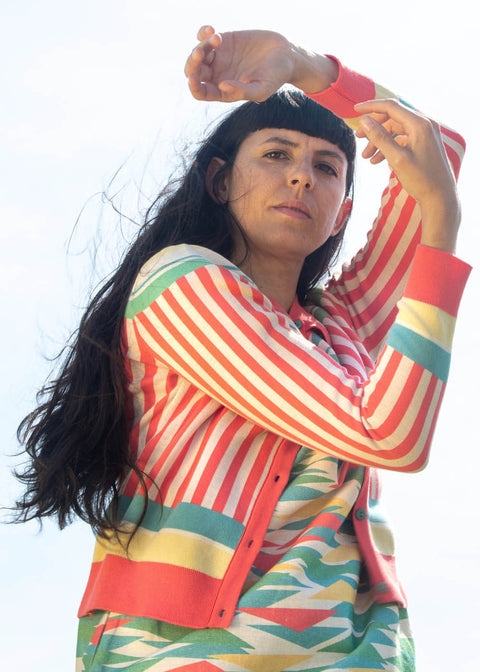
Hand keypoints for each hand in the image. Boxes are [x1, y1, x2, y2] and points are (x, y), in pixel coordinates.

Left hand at [184, 26, 337, 102]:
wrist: (285, 55)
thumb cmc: (275, 77)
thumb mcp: (262, 89)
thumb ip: (242, 91)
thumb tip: (222, 86)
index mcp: (223, 91)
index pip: (201, 92)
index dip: (194, 87)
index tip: (193, 78)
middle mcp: (217, 75)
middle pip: (194, 71)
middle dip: (193, 63)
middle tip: (201, 53)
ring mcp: (219, 57)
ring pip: (198, 53)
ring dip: (201, 45)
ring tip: (218, 38)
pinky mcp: (223, 41)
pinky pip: (204, 37)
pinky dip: (203, 33)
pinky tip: (212, 30)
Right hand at [355, 99, 460, 252]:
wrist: (440, 198)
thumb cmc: (421, 180)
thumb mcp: (396, 158)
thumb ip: (380, 137)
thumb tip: (364, 121)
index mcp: (419, 124)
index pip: (391, 107)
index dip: (371, 106)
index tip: (355, 110)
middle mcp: (425, 125)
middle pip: (393, 117)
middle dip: (374, 128)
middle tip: (358, 139)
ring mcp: (426, 134)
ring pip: (396, 130)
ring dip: (380, 141)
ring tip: (367, 158)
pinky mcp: (425, 144)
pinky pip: (403, 139)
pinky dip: (390, 147)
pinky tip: (381, 162)